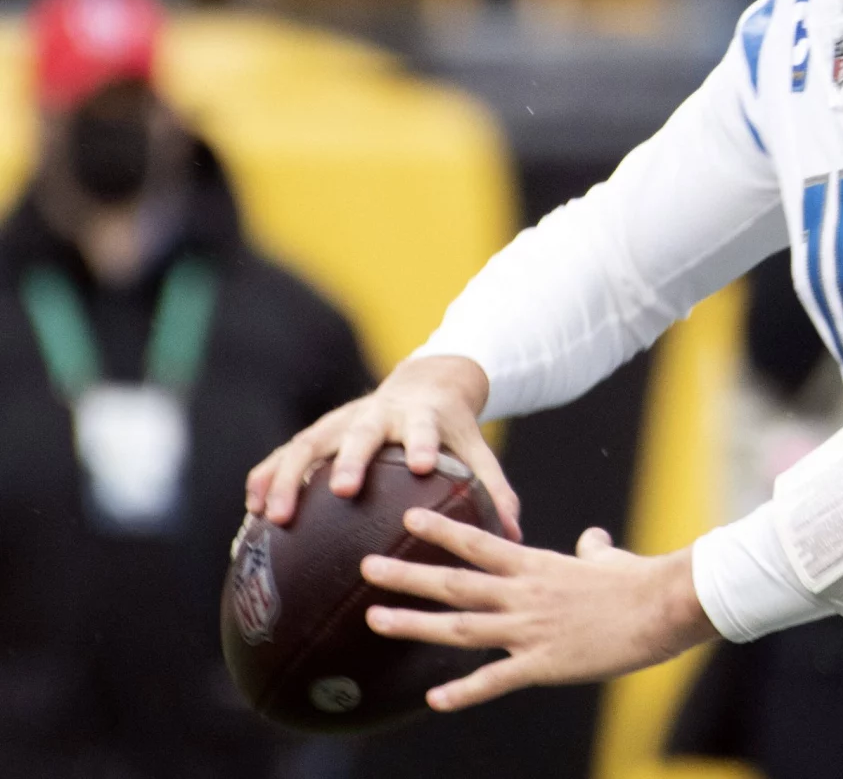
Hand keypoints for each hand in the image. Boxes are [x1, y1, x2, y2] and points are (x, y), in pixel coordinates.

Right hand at [244, 355, 521, 539]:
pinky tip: (250, 513)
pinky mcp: (318, 432)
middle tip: (345, 490)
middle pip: (361, 433)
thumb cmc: (451, 428)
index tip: (422, 465)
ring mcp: (342, 421)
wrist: (426, 382)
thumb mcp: (475, 449)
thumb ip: (494, 488)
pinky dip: (268, 478)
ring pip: (310, 443)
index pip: (423, 429)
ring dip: (290, 476)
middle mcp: (378, 413)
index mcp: (421, 416)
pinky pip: (286, 454)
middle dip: (351, 460)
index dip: (422, 444)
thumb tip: (516, 535)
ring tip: (272, 516)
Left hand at [360, 510, 718, 709]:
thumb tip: (592, 539)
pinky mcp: (545, 663)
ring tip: (374, 619)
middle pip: (454, 583)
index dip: (441, 531)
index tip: (408, 519)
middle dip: (406, 576)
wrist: (664, 605)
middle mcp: (524, 594)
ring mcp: (531, 629)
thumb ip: (593, 549)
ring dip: (414, 623)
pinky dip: (463, 690)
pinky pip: (496, 680)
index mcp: (538, 566)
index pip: (479, 543)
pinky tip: (434, 698)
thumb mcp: (610, 559)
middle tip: (365, 567)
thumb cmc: (641, 580)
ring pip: (460, 626)